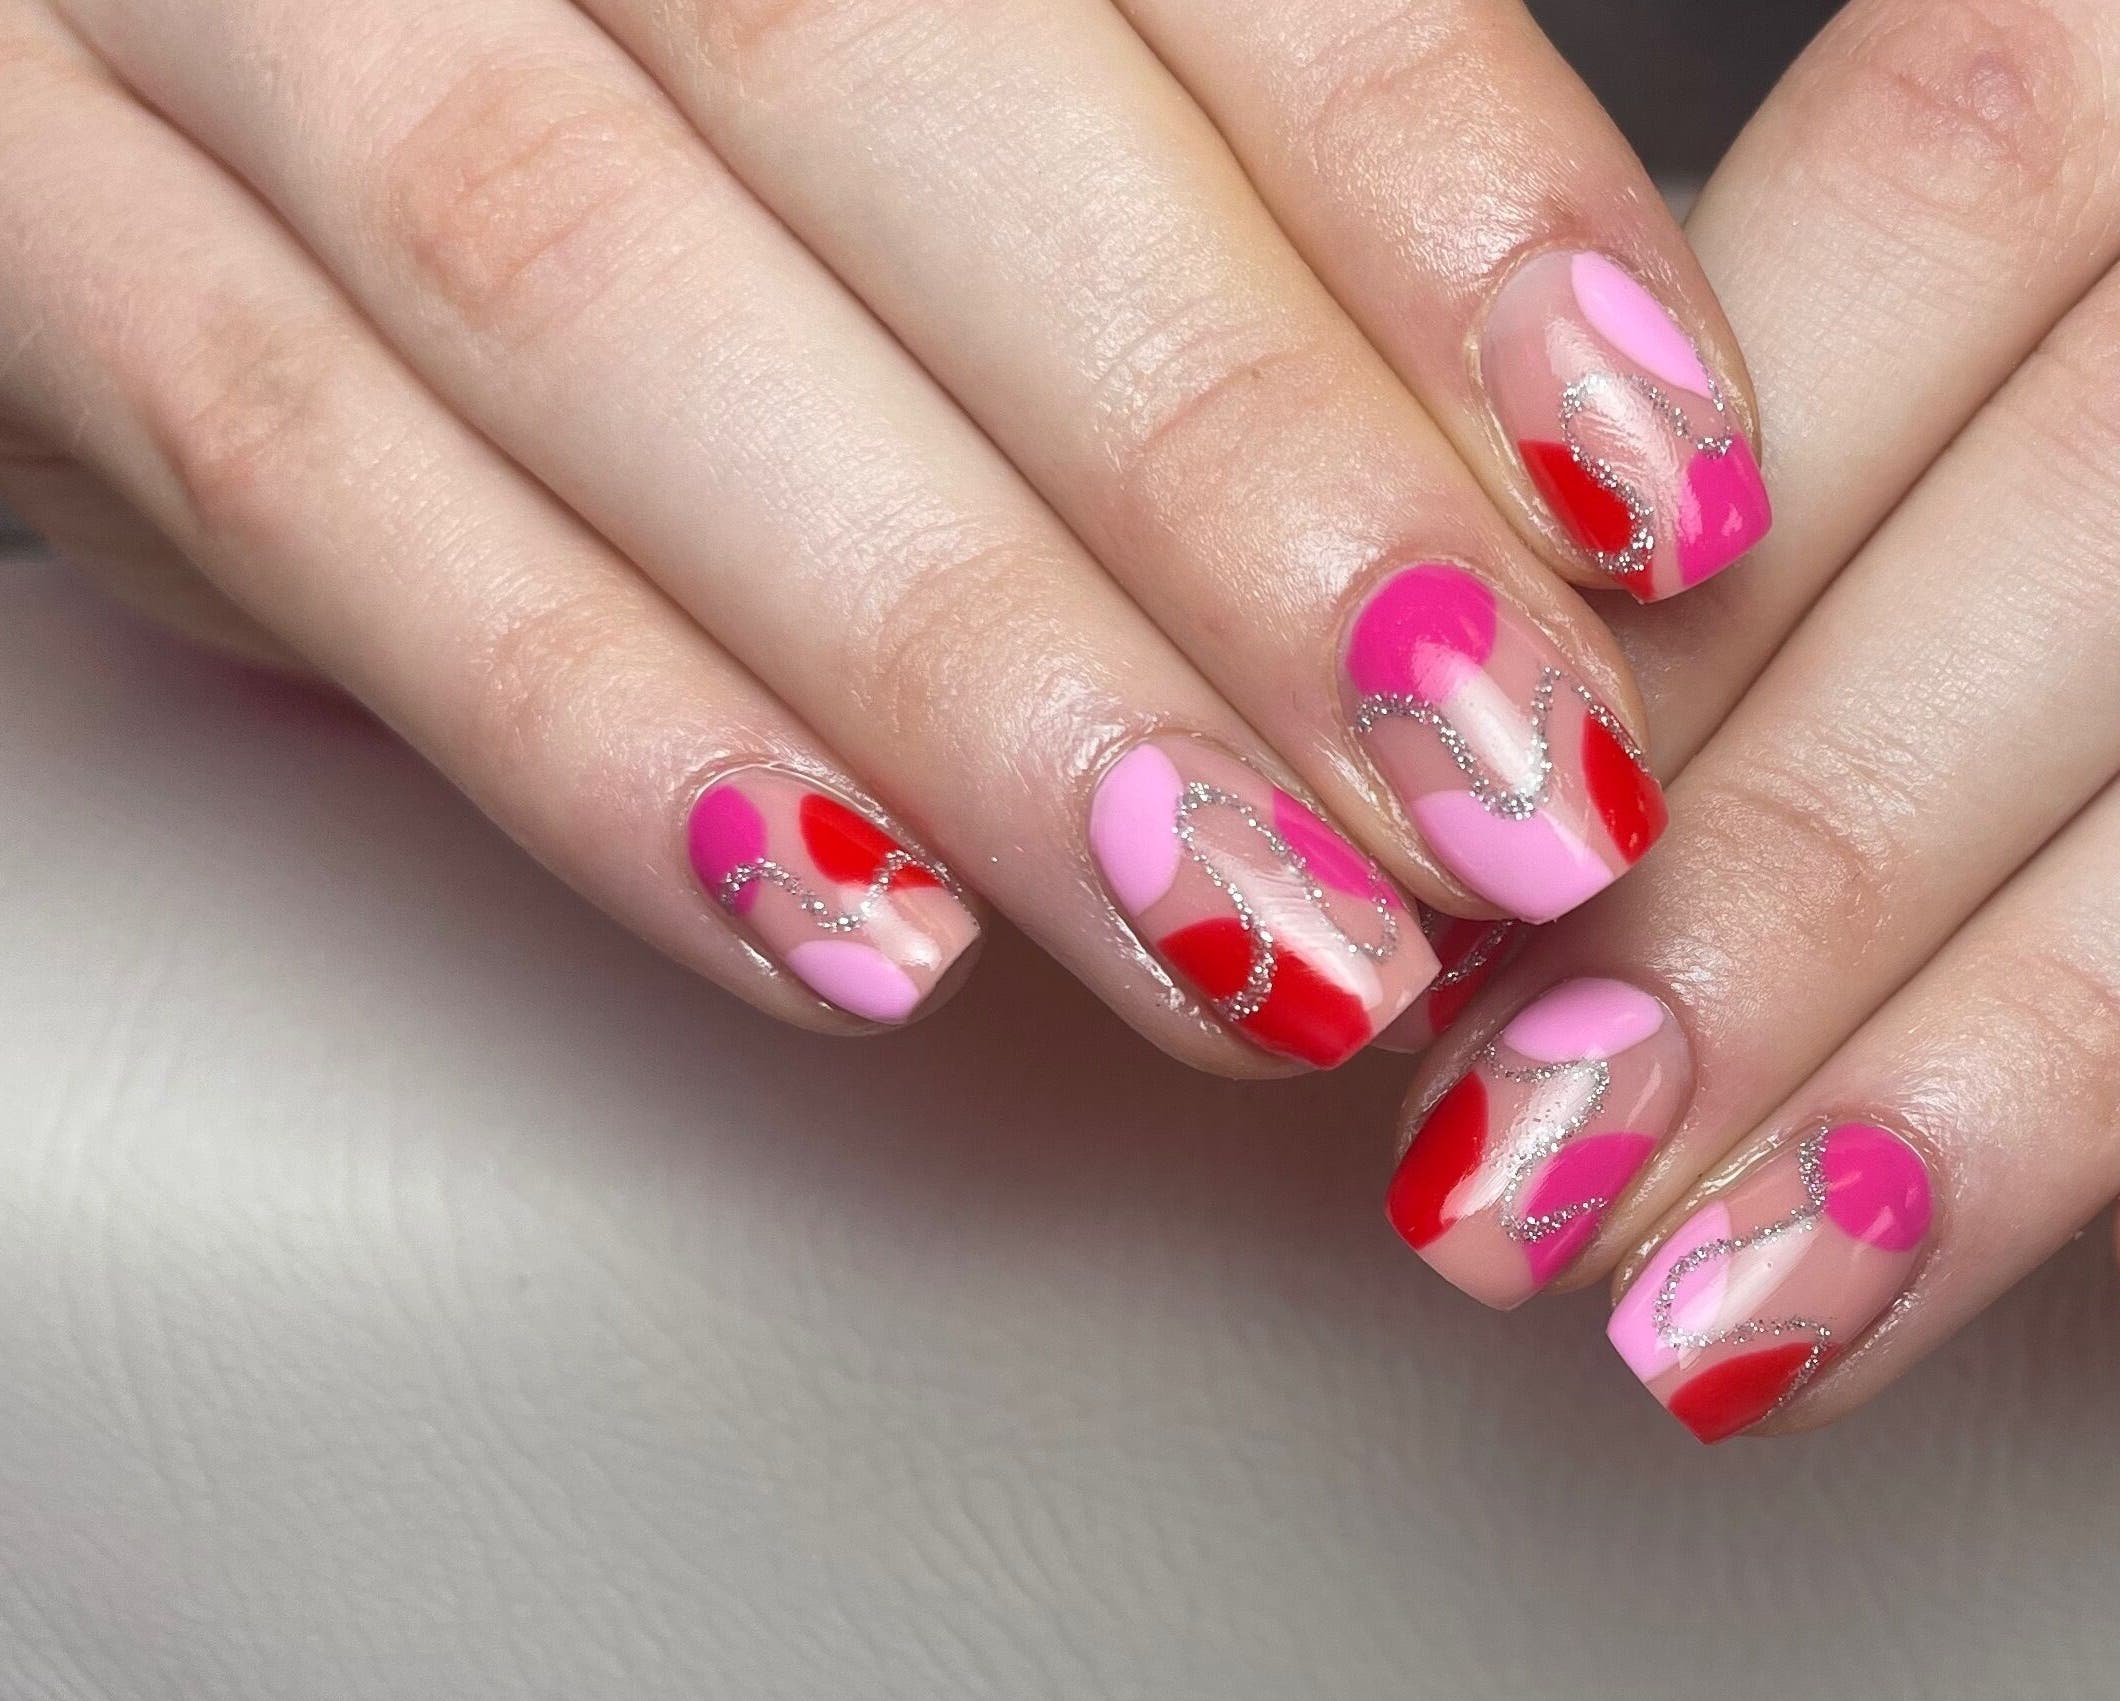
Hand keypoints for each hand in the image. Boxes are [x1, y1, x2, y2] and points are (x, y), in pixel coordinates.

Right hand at [0, 0, 1769, 1067]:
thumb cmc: (708, 40)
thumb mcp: (960, 21)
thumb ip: (1203, 118)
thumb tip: (1588, 441)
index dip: (1435, 190)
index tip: (1660, 487)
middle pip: (895, 84)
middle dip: (1233, 478)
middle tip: (1516, 793)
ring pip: (593, 294)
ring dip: (962, 664)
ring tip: (1255, 943)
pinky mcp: (14, 219)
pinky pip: (289, 478)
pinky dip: (587, 731)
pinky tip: (858, 940)